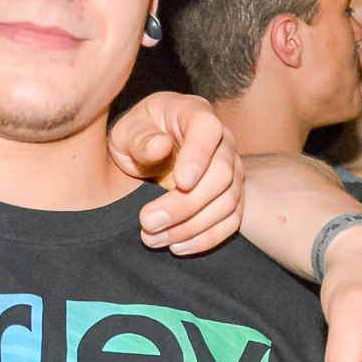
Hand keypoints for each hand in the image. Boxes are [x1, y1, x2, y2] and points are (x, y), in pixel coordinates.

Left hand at [107, 93, 242, 255]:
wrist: (150, 151)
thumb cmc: (139, 134)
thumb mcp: (128, 130)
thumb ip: (140, 137)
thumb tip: (160, 146)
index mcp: (196, 113)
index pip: (207, 129)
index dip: (198, 155)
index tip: (179, 182)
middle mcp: (223, 141)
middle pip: (221, 174)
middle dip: (185, 204)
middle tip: (148, 222)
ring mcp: (233, 169)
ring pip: (227, 202)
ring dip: (191, 226)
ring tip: (153, 238)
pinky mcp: (233, 196)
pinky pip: (231, 221)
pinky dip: (206, 238)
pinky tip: (177, 247)